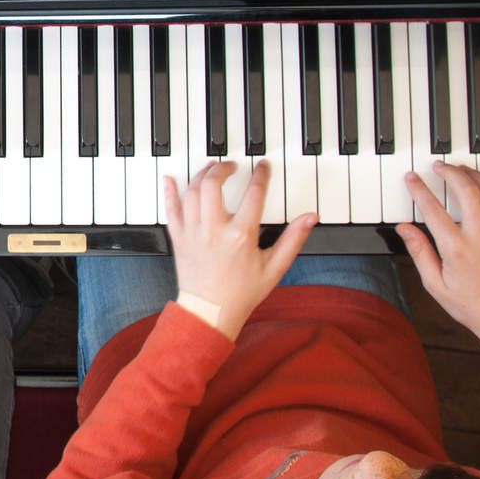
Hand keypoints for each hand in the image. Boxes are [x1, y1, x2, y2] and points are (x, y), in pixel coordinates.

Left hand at [163, 160, 317, 339]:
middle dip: (223, 167)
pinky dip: (169, 192)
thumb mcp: (274, 268)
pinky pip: (171, 209)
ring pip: (192, 191)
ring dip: (201, 174)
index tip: (262, 168)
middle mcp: (214, 230)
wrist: (209, 312)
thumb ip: (293, 239)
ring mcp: (193, 233)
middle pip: (213, 183)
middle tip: (231, 166)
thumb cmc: (241, 293)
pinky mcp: (179, 239)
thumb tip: (310, 218)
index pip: (253, 193)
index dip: (260, 175)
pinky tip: (170, 179)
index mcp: (240, 235)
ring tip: (211, 169)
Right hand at [396, 161, 479, 347]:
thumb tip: (405, 229)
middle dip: (450, 173)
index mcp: (456, 248)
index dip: (419, 190)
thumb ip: (420, 252)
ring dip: (477, 176)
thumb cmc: (472, 305)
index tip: (412, 179)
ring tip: (464, 170)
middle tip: (439, 166)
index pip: (433, 209)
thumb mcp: (435, 284)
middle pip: (466, 190)